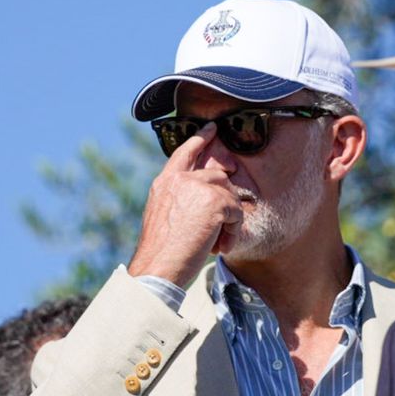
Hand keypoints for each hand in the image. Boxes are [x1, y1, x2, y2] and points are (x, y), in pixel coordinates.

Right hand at [127, 125, 243, 289]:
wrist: (157, 268)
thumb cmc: (161, 252)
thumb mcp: (164, 217)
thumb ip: (180, 200)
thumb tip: (207, 199)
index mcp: (165, 183)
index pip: (185, 152)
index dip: (200, 138)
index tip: (212, 128)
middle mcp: (179, 180)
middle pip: (217, 176)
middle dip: (226, 198)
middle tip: (225, 222)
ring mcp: (197, 188)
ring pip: (229, 195)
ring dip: (229, 220)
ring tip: (216, 242)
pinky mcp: (214, 202)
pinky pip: (237, 212)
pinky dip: (233, 232)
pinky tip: (220, 246)